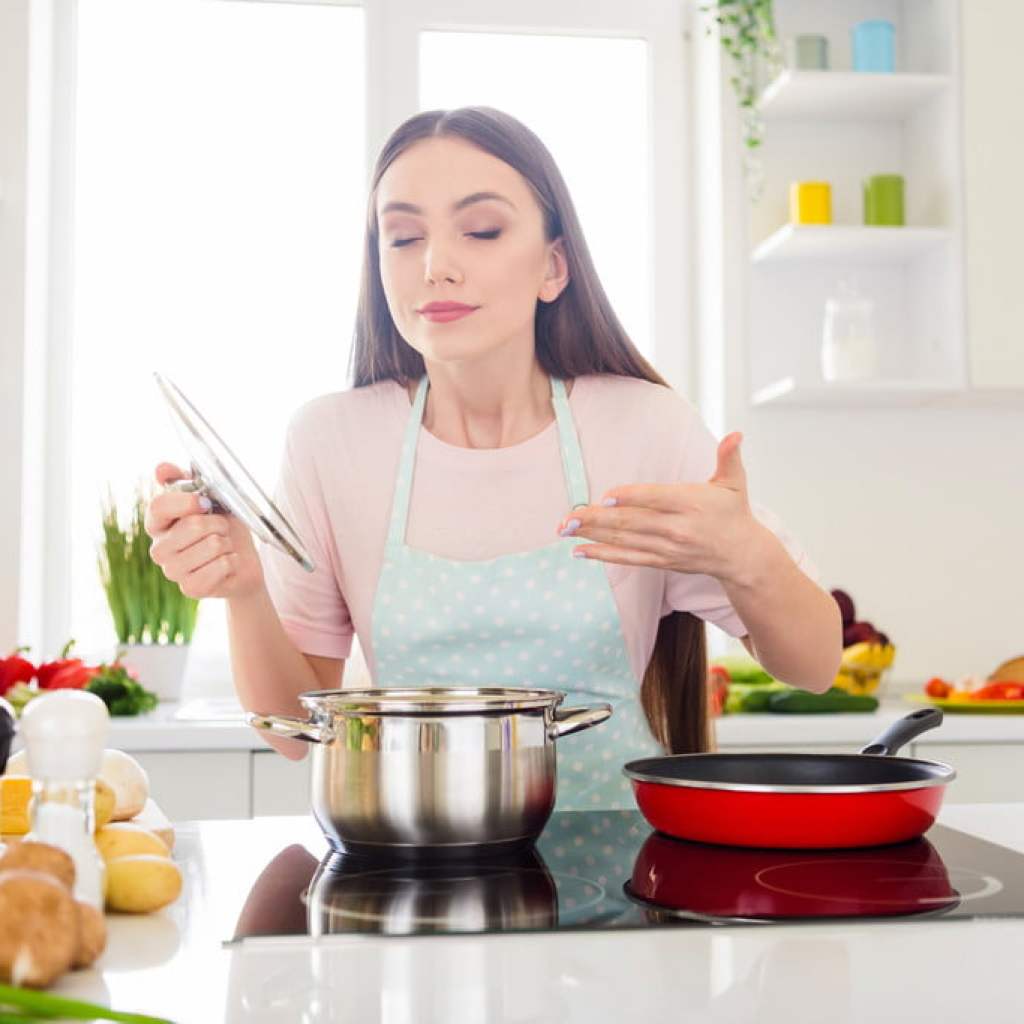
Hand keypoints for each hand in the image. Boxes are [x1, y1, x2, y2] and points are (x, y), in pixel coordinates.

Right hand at [145, 463, 265, 600]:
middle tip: (221, 529)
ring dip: (227, 542)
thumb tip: (161, 468)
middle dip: (219, 523)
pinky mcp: (190, 589)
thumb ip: (185, 480)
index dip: (186, 502)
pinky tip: (227, 564)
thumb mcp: (209, 498)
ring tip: (223, 546)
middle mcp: (158, 549)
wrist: (242, 563)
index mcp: (157, 524)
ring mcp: (172, 571)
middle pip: (193, 525)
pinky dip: (232, 560)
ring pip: (213, 545)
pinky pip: (222, 565)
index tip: (206, 502)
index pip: (159, 506)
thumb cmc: (223, 528)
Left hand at [556, 432, 764, 582]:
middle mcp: (677, 528)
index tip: (606, 498)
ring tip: (565, 529)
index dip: (631, 499)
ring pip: (625, 541)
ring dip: (592, 535)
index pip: (656, 499)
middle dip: (597, 520)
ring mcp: (667, 548)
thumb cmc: (733, 512)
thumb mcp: (734, 483)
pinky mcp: (661, 561)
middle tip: (568, 517)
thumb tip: (735, 434)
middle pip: (632, 523)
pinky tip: (580, 551)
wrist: (742, 555)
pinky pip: (628, 558)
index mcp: (691, 503)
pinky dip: (603, 555)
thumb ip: (729, 457)